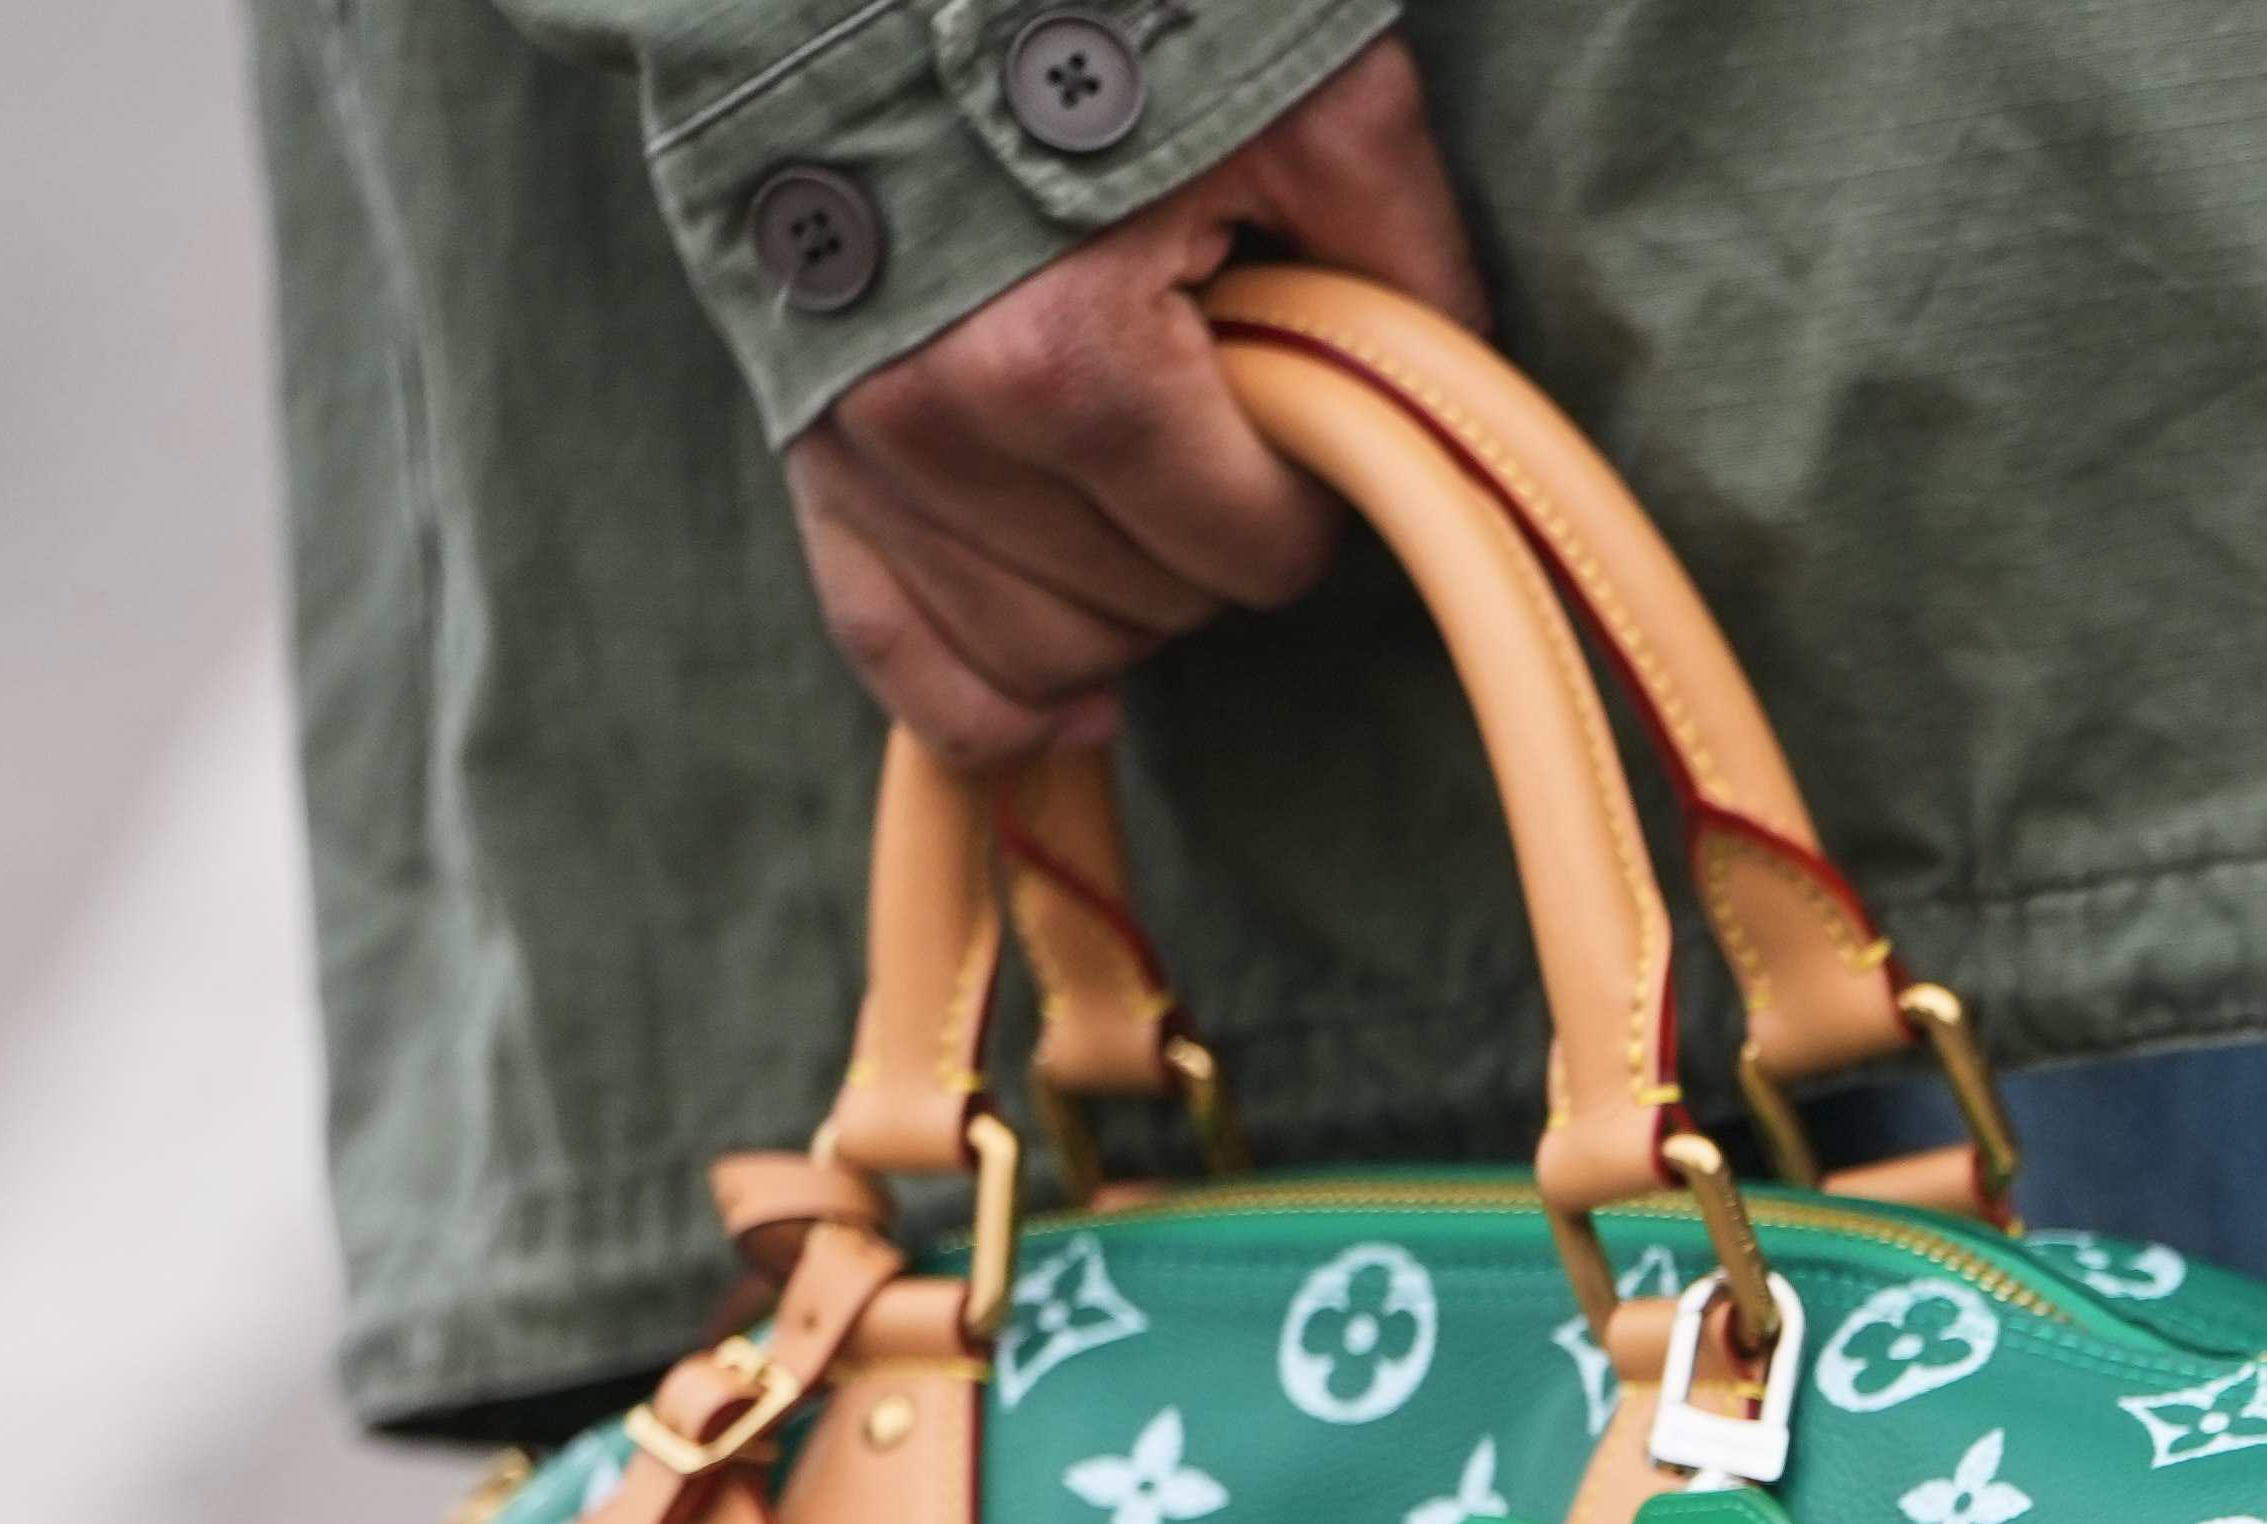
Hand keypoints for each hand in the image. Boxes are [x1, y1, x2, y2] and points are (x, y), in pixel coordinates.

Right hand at [781, 37, 1486, 770]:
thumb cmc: (1110, 13)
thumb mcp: (1310, 103)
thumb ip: (1404, 257)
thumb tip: (1453, 401)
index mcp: (1072, 360)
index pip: (1248, 550)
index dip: (1307, 499)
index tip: (1304, 421)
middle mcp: (949, 428)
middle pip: (1150, 609)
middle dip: (1213, 540)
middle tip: (1221, 421)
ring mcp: (868, 454)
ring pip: (1041, 654)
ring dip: (1123, 602)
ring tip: (1147, 485)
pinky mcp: (814, 464)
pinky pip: (898, 658)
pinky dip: (988, 706)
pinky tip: (1074, 711)